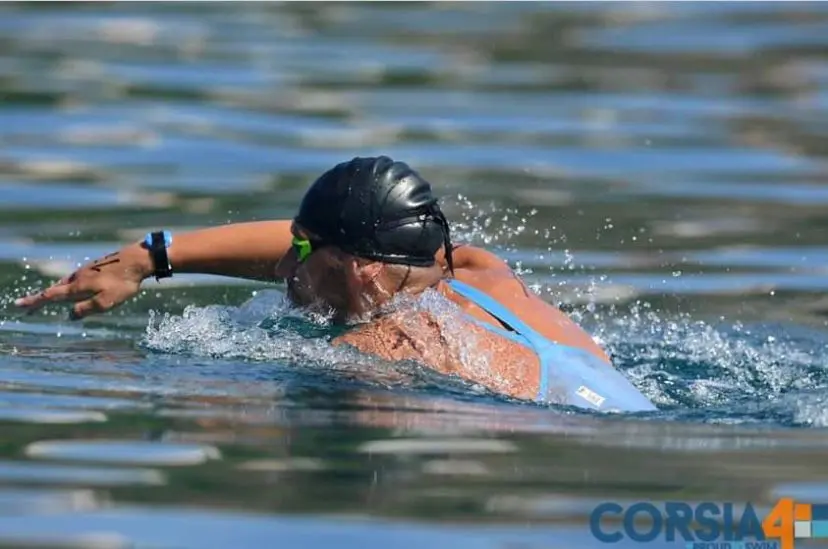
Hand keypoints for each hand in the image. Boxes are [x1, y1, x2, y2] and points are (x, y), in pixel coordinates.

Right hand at [14, 242, 152, 319]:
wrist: (137, 260)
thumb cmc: (124, 283)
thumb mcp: (106, 302)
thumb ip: (86, 309)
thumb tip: (70, 316)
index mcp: (77, 286)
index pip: (50, 296)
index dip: (34, 302)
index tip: (19, 305)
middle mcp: (78, 277)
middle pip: (55, 289)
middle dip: (40, 299)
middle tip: (29, 307)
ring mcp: (86, 270)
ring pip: (66, 283)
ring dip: (54, 292)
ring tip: (47, 299)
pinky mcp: (95, 267)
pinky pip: (76, 279)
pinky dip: (68, 286)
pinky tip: (73, 288)